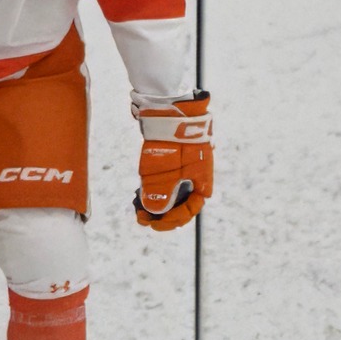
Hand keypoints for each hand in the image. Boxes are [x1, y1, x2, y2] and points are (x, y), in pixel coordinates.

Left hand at [132, 92, 212, 230]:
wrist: (173, 114)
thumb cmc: (175, 144)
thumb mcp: (167, 171)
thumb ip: (162, 193)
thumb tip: (154, 212)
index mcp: (201, 184)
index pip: (189, 211)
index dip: (172, 221)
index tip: (154, 225)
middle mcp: (195, 180)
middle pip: (180, 205)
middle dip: (162, 216)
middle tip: (143, 220)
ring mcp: (184, 170)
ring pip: (173, 195)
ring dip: (157, 205)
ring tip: (139, 210)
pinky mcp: (173, 162)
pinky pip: (166, 182)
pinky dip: (155, 191)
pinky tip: (140, 195)